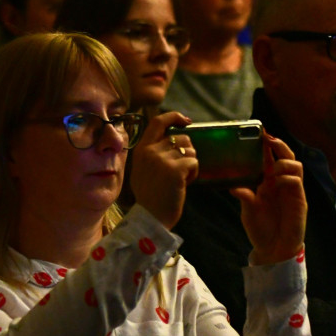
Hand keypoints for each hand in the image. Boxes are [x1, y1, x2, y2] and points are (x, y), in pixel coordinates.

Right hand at [129, 111, 197, 229]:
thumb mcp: (143, 170)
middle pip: (182, 138)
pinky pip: (194, 162)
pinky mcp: (175, 170)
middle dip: (187, 153)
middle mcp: (150, 151)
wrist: (150, 218)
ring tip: (181, 179)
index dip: (174, 117)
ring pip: (190, 150)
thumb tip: (173, 138)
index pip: (158, 122)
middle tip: (180, 171)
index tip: (186, 120)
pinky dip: (194, 173)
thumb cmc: (150, 197)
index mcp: (141, 149)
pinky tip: (185, 184)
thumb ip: (153, 153)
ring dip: (191, 163)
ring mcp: (162, 160)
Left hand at [230, 134, 306, 265]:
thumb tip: (233, 187)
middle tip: (269, 139)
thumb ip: (244, 197)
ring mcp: (292, 191)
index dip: (267, 145)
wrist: (273, 249)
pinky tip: (278, 181)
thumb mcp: (248, 211)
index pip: (271, 158)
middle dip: (279, 145)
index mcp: (269, 182)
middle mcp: (281, 183)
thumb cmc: (261, 229)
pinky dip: (288, 178)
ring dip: (285, 162)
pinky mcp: (300, 201)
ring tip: (274, 167)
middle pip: (287, 156)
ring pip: (296, 166)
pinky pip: (297, 182)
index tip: (260, 132)